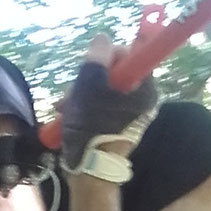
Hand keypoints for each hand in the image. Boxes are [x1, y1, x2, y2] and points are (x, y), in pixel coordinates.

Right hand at [59, 34, 157, 184]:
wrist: (89, 171)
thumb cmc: (92, 127)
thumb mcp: (90, 87)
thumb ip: (97, 59)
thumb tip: (103, 39)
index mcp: (145, 89)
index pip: (133, 55)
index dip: (109, 54)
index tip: (92, 64)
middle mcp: (143, 100)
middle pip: (114, 71)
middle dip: (89, 78)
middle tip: (72, 91)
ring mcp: (130, 114)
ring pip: (103, 88)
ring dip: (81, 93)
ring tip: (64, 106)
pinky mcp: (117, 124)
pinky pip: (101, 104)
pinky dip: (83, 106)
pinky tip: (67, 113)